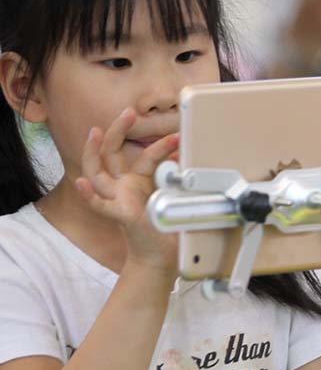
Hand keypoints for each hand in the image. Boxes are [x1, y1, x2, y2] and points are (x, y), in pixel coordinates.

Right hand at [75, 108, 179, 270]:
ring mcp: (118, 199)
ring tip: (93, 132)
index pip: (146, 156)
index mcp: (139, 182)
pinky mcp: (120, 215)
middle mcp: (124, 187)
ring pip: (96, 172)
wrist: (161, 258)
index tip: (177, 135)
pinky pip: (100, 205)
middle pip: (111, 153)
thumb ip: (180, 181)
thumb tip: (191, 161)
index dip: (161, 144)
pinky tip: (82, 184)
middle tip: (128, 112)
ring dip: (92, 152)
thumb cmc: (166, 228)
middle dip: (117, 130)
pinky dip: (90, 196)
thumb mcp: (176, 198)